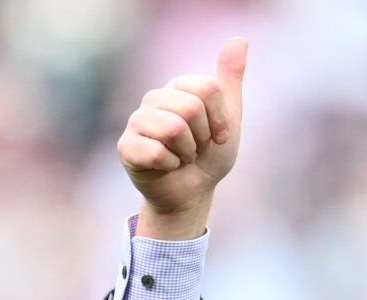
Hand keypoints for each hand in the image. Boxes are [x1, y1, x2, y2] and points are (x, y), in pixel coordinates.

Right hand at [118, 37, 246, 238]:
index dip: (220, 120)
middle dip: (202, 138)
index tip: (217, 136)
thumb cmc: (208, 156)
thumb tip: (239, 39)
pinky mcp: (127, 146)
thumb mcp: (229, 118)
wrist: (192, 193)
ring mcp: (137, 120)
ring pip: (173, 128)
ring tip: (181, 157)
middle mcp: (154, 98)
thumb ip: (230, 80)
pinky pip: (156, 151)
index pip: (208, 89)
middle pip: (191, 107)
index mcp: (178, 87)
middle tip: (195, 149)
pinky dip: (170, 166)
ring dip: (187, 153)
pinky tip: (166, 167)